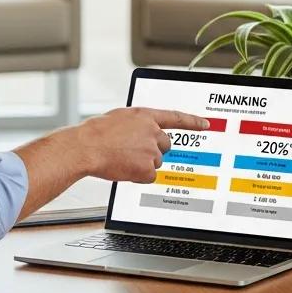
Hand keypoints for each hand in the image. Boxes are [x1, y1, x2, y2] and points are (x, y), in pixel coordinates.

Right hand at [68, 107, 208, 184]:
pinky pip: (149, 176)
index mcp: (146, 116)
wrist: (86, 147)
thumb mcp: (120, 118)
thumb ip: (137, 123)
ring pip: (156, 162)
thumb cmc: (97, 133)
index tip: (206, 124)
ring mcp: (151, 150)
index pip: (176, 118)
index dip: (193, 121)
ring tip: (123, 158)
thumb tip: (143, 132)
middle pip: (165, 145)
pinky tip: (124, 169)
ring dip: (143, 163)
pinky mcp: (147, 168)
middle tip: (133, 151)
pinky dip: (139, 176)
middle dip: (153, 150)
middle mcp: (152, 131)